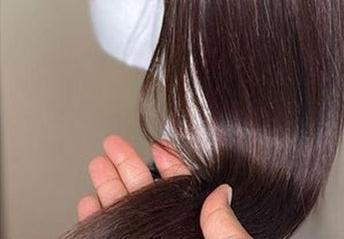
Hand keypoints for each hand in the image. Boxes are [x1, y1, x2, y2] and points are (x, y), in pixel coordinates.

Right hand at [78, 135, 250, 237]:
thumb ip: (226, 222)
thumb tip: (223, 191)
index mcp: (200, 228)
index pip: (182, 189)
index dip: (169, 163)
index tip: (156, 143)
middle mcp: (172, 232)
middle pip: (146, 194)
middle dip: (127, 166)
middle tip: (113, 143)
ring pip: (124, 211)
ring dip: (108, 187)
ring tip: (97, 164)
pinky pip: (108, 235)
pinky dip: (96, 219)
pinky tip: (89, 204)